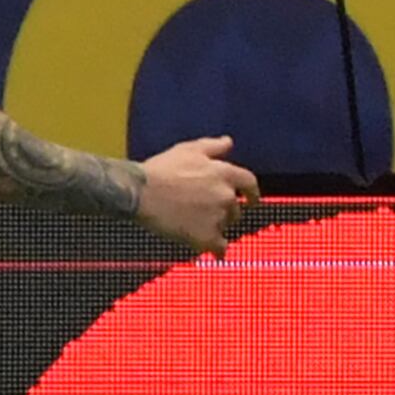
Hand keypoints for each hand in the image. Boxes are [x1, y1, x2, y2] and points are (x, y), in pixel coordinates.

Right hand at [137, 134, 260, 256]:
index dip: (252, 193)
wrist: (142, 193)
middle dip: (225, 211)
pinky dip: (217, 249)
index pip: (249, 183)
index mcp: (224, 173)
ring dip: (216, 226)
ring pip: (225, 226)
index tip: (253, 200)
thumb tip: (228, 142)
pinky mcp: (206, 237)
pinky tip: (213, 251)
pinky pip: (219, 247)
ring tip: (194, 224)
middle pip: (235, 208)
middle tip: (205, 212)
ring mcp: (218, 217)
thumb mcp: (188, 150)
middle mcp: (226, 196)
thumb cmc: (161, 170)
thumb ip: (212, 147)